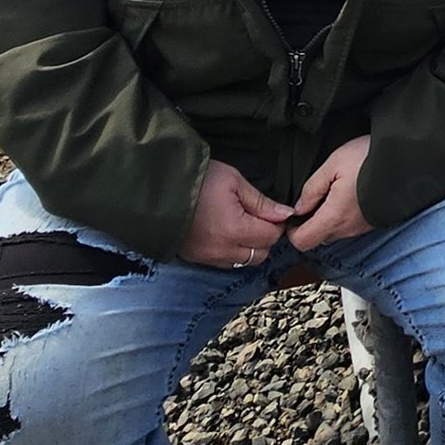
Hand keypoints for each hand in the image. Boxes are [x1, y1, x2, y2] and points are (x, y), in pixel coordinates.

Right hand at [181, 159, 296, 268]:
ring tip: (242, 225)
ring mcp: (209, 257)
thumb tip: (286, 214)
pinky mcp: (197, 259)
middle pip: (261, 254)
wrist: (158, 190)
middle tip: (257, 218)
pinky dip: (233, 251)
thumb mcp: (233, 181)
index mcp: (235, 230)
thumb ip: (261, 202)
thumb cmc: (197, 181)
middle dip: (265, 237)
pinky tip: (227, 233)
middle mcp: (223, 250)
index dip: (277, 223)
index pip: (271, 236)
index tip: (272, 211)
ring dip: (250, 247)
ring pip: (244, 262)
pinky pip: (226, 263)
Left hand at [285, 135, 374, 251]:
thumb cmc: (371, 158)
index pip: (302, 242)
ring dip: (326, 218)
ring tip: (330, 193)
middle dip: (309, 223)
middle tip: (311, 199)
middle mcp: (348, 228)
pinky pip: (348, 226)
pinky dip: (341, 216)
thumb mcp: (333, 164)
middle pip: (317, 238)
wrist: (408, 159)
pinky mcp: (371, 222)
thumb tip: (299, 208)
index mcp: (335, 216)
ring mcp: (361, 228)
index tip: (292, 213)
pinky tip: (346, 195)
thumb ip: (311, 189)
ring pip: (333, 232)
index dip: (291, 231)